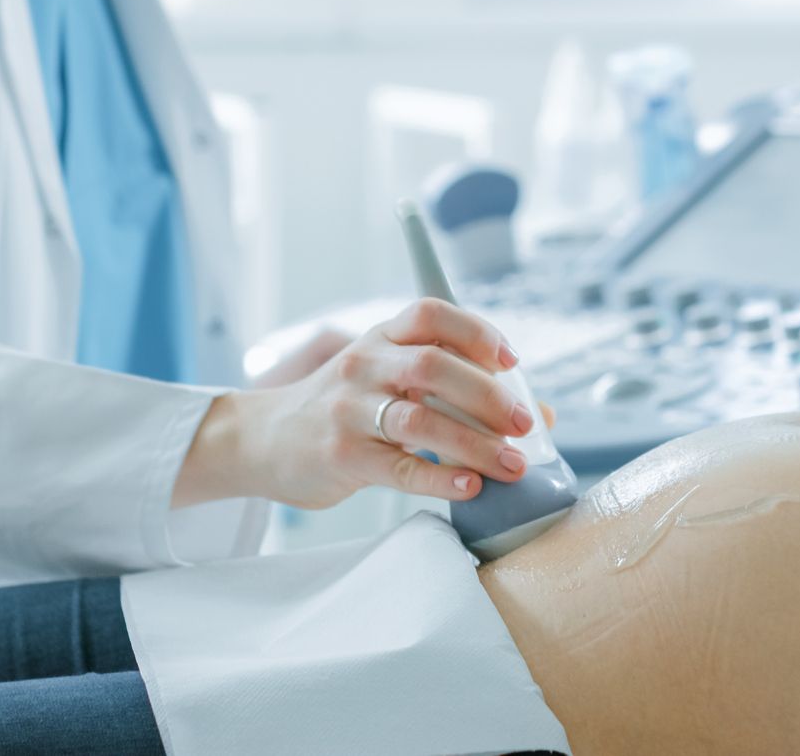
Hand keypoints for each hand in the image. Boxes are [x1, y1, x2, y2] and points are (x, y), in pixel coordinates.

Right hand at [218, 300, 535, 510]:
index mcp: (381, 338)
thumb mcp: (385, 380)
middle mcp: (364, 365)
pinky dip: (440, 478)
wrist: (261, 440)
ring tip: (512, 464)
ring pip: (420, 420)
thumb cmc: (342, 409)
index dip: (476, 331)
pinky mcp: (341, 455)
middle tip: (525, 424)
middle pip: (433, 366)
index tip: (512, 361)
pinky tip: (470, 486)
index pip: (430, 313)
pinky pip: (399, 467)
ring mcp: (349, 410)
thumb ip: (452, 389)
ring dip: (475, 443)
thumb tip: (539, 415)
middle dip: (488, 395)